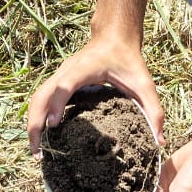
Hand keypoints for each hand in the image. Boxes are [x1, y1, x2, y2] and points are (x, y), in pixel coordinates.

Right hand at [27, 34, 163, 154]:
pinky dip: (37, 118)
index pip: (65, 85)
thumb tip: (159, 140)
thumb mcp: (145, 83)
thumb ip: (154, 110)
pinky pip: (41, 100)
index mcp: (86, 68)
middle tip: (37, 153)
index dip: (57, 103)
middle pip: (40, 95)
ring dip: (32, 124)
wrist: (114, 37)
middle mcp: (66, 70)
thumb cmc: (128, 60)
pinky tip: (42, 139)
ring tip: (36, 152)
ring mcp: (59, 75)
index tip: (54, 125)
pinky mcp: (57, 81)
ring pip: (36, 99)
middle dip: (35, 123)